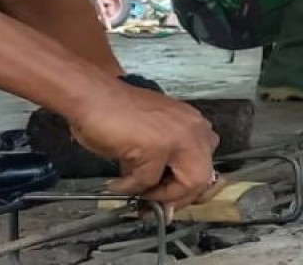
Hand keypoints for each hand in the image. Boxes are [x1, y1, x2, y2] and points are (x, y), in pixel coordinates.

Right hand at [68, 83, 218, 214]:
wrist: (94, 98)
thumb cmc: (118, 115)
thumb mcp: (155, 136)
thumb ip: (167, 161)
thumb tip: (167, 197)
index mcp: (195, 125)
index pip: (209, 165)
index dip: (190, 189)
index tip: (172, 200)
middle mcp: (194, 129)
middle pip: (203, 178)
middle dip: (179, 198)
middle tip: (156, 205)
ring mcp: (179, 137)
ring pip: (187, 183)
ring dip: (158, 195)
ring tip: (135, 190)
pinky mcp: (157, 147)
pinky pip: (148, 181)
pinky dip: (128, 187)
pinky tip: (116, 183)